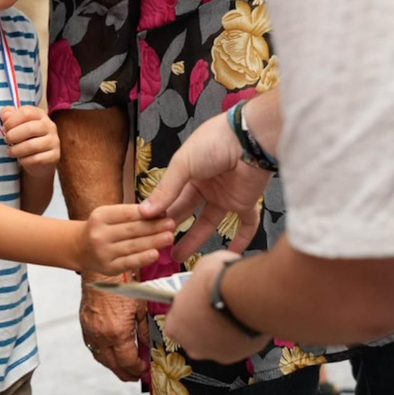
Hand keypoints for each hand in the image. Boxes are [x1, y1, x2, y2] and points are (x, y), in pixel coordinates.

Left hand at [0, 106, 59, 175]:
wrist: (39, 158)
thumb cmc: (25, 138)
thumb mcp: (16, 124)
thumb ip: (8, 116)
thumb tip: (5, 115)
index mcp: (40, 114)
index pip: (26, 112)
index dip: (11, 120)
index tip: (5, 128)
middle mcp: (50, 126)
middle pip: (30, 128)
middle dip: (13, 136)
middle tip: (6, 140)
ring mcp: (54, 141)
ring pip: (32, 146)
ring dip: (16, 150)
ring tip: (11, 151)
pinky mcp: (54, 156)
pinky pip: (36, 159)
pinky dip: (24, 161)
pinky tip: (21, 159)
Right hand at [78, 203, 175, 275]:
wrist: (80, 248)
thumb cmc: (102, 228)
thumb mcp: (110, 215)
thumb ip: (131, 214)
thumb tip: (159, 212)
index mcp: (100, 216)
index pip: (127, 213)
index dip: (147, 213)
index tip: (165, 212)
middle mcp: (99, 234)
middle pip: (131, 230)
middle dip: (154, 227)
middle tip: (172, 224)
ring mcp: (102, 252)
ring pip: (132, 246)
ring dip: (153, 241)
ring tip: (169, 237)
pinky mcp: (108, 268)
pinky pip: (128, 263)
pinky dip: (142, 259)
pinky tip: (155, 254)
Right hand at [79, 284, 146, 380]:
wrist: (102, 273)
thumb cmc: (123, 286)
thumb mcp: (141, 309)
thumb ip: (145, 331)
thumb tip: (149, 347)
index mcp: (117, 333)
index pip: (128, 362)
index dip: (138, 369)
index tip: (144, 368)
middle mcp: (101, 336)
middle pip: (113, 365)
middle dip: (126, 373)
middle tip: (136, 375)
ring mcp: (91, 333)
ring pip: (102, 359)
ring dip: (114, 366)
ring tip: (125, 367)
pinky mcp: (85, 327)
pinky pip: (94, 348)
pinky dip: (104, 355)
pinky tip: (113, 354)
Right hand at [140, 110, 269, 260]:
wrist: (249, 138)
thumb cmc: (215, 141)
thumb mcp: (183, 165)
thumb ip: (166, 190)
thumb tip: (144, 211)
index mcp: (189, 171)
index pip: (171, 196)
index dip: (159, 212)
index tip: (146, 229)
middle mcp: (207, 184)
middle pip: (187, 211)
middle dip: (171, 228)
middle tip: (158, 244)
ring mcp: (226, 194)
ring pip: (209, 223)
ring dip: (195, 239)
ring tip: (177, 256)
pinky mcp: (245, 201)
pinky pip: (246, 224)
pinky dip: (241, 240)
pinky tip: (230, 255)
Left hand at [160, 251, 264, 363]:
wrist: (248, 295)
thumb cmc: (220, 282)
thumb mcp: (201, 268)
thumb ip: (197, 279)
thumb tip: (203, 274)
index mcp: (174, 326)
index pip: (175, 319)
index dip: (187, 307)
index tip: (196, 299)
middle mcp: (191, 345)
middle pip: (194, 334)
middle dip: (203, 322)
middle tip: (215, 305)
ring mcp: (215, 353)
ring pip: (215, 342)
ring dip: (220, 330)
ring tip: (232, 311)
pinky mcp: (237, 355)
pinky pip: (234, 344)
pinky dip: (238, 334)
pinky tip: (243, 319)